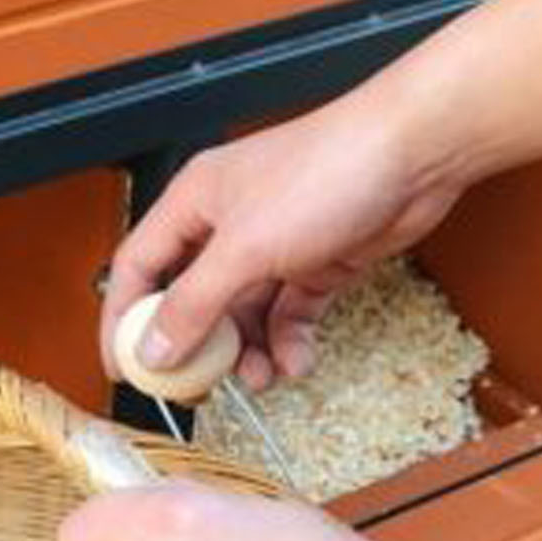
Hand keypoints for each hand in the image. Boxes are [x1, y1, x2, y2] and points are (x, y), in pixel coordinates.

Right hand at [100, 86, 463, 389]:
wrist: (417, 154)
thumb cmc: (328, 169)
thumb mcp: (245, 247)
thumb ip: (193, 303)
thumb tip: (152, 349)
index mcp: (193, 203)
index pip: (139, 268)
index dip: (124, 319)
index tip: (125, 367)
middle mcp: (228, 223)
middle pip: (192, 298)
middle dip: (197, 346)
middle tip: (198, 386)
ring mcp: (274, 243)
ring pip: (243, 314)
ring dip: (248, 351)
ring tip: (259, 376)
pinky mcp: (317, 261)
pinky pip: (289, 313)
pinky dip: (289, 341)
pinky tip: (296, 360)